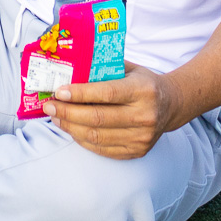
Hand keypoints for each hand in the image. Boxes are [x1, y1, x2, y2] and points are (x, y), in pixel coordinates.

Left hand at [42, 63, 187, 159]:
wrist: (171, 105)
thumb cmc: (143, 84)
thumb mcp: (128, 69)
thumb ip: (103, 69)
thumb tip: (67, 69)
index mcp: (143, 91)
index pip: (107, 93)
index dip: (80, 94)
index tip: (58, 92)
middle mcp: (145, 116)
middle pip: (98, 118)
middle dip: (67, 112)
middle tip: (49, 106)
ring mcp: (142, 137)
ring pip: (97, 136)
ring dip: (70, 127)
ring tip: (56, 116)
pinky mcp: (137, 151)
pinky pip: (102, 148)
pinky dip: (82, 139)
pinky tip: (71, 128)